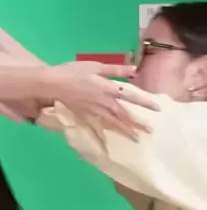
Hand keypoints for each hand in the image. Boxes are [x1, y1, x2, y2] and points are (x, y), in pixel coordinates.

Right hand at [41, 62, 157, 140]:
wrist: (52, 84)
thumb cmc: (73, 71)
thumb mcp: (95, 66)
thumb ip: (115, 69)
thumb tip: (134, 70)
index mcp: (108, 88)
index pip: (130, 96)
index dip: (144, 102)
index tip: (157, 108)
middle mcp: (104, 102)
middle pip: (123, 114)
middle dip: (137, 123)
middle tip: (150, 131)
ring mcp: (94, 111)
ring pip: (113, 123)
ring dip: (125, 131)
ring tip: (136, 139)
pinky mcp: (84, 116)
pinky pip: (97, 128)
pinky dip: (103, 136)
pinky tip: (108, 143)